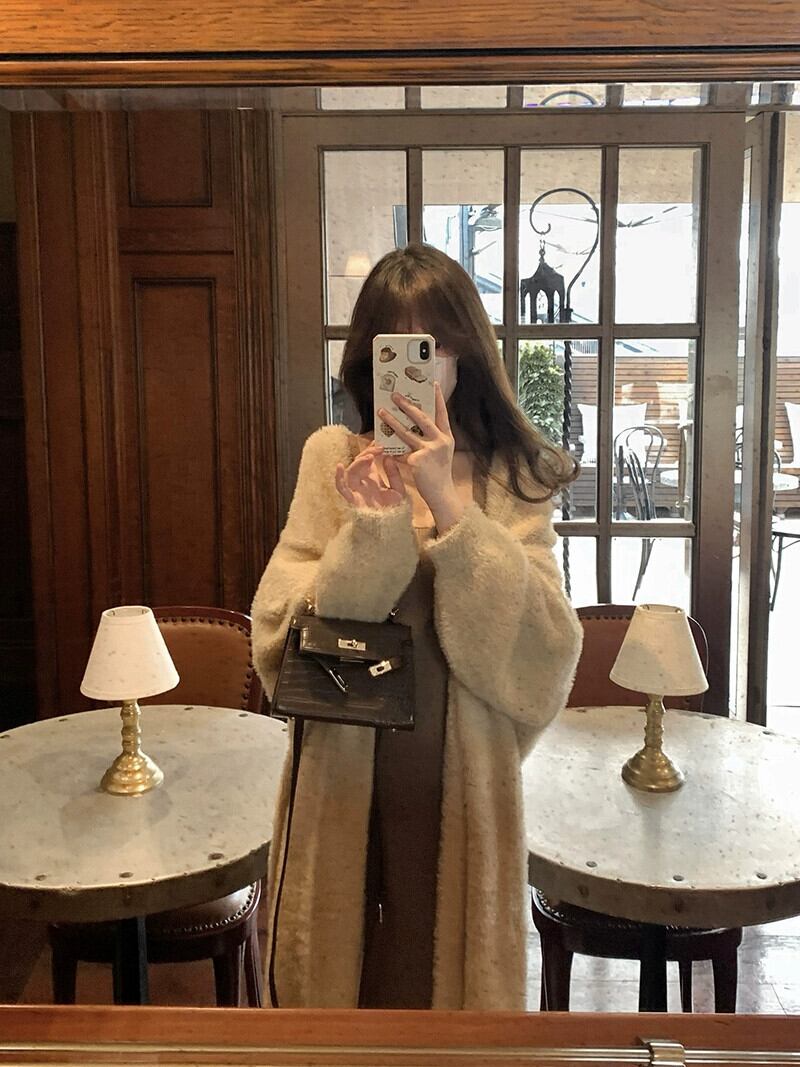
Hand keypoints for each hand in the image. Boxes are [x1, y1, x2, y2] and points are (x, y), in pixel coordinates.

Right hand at [335, 442, 406, 510]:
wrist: (393, 528)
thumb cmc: (395, 511)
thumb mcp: (399, 490)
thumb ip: (394, 474)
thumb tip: (388, 457)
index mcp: (373, 479)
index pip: (369, 460)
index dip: (372, 450)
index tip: (380, 442)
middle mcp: (362, 483)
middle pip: (359, 463)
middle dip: (368, 453)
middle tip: (378, 448)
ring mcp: (356, 490)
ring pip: (351, 471)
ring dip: (358, 462)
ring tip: (370, 456)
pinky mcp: (351, 499)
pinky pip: (341, 487)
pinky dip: (338, 477)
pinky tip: (340, 466)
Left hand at [377, 383, 465, 532]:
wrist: (441, 494)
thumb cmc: (439, 473)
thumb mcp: (440, 453)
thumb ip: (431, 439)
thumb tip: (413, 425)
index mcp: (446, 437)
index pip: (442, 414)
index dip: (438, 398)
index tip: (433, 383)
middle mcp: (440, 441)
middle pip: (422, 418)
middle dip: (407, 405)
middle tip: (395, 395)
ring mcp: (429, 450)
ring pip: (406, 432)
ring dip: (391, 421)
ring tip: (381, 412)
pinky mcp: (417, 460)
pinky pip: (400, 452)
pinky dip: (391, 450)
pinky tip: (382, 447)